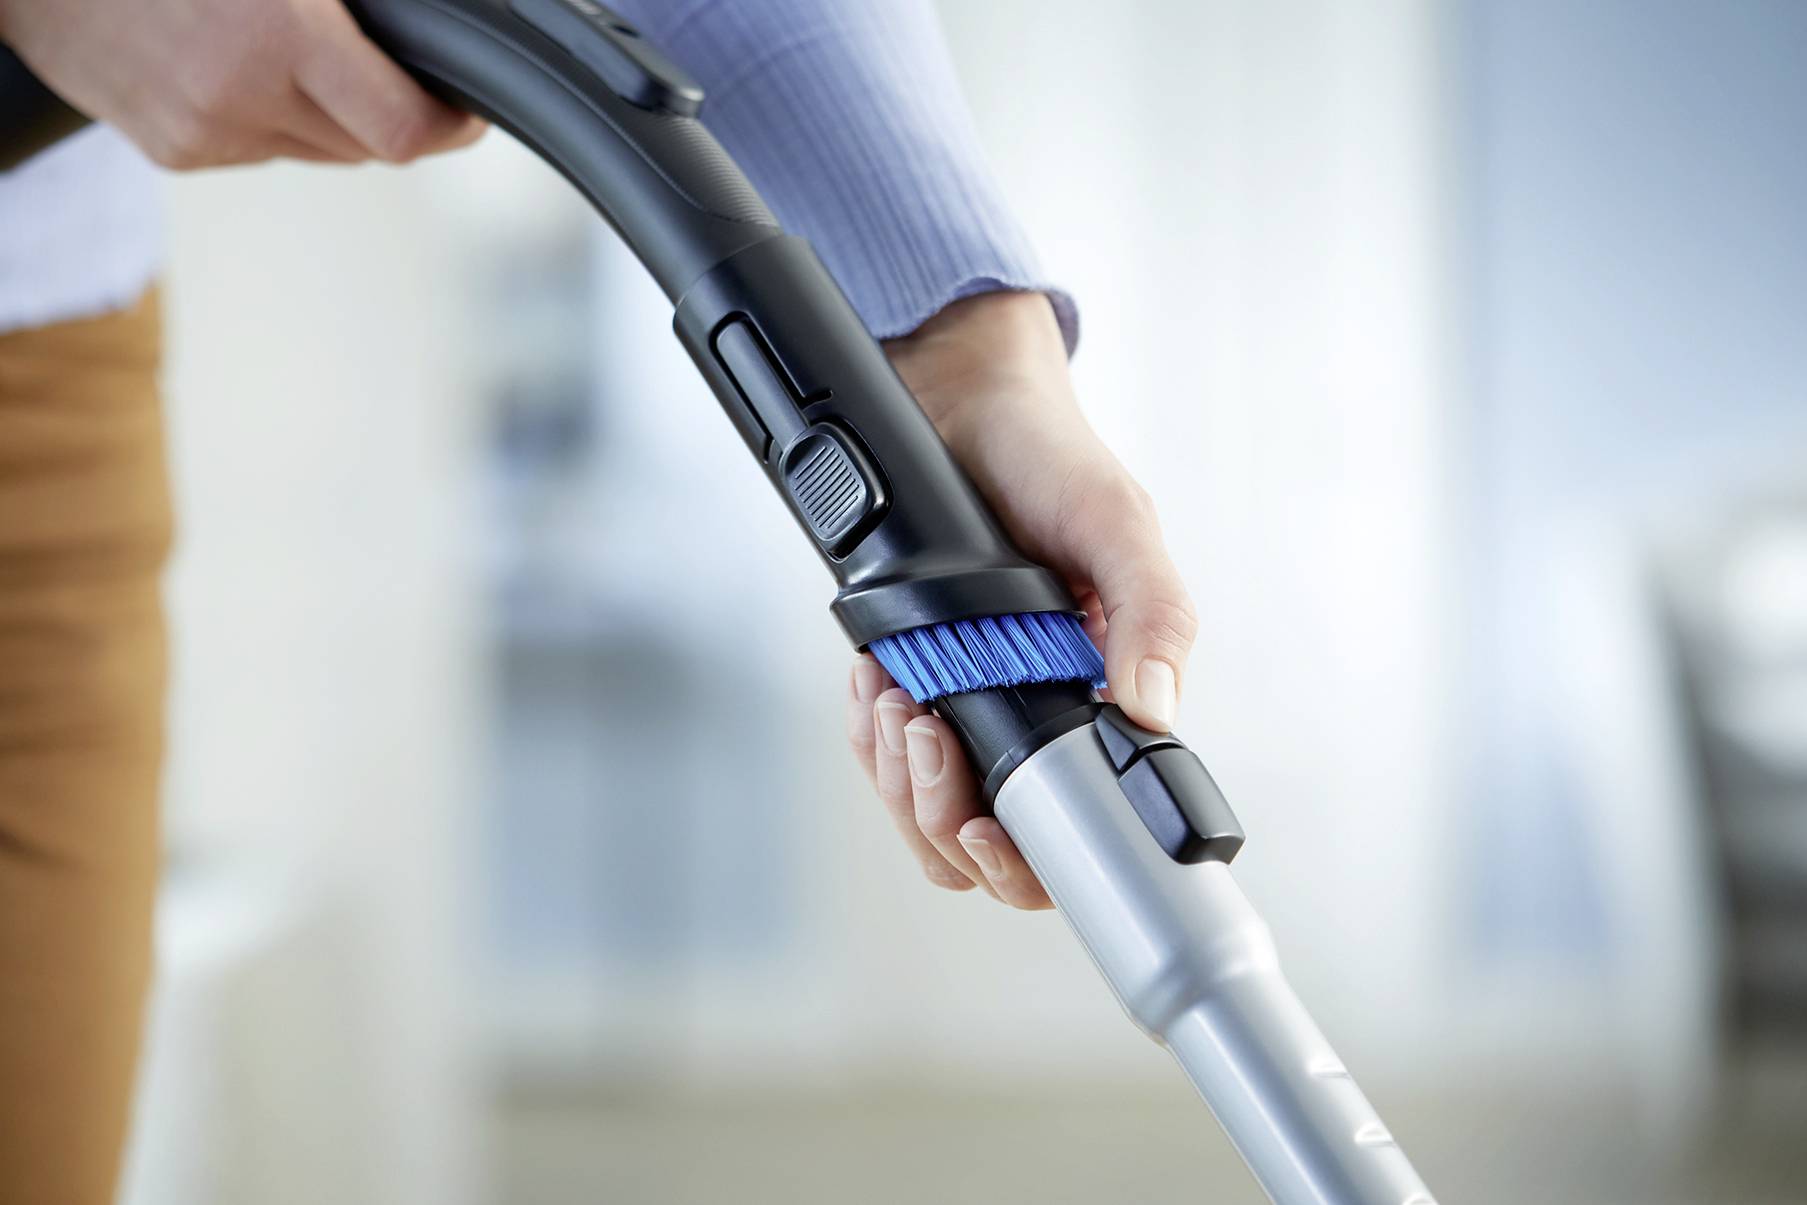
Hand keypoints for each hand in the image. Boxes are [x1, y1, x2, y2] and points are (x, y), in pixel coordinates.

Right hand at [0, 0, 483, 167]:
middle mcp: (243, 96)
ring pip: (319, 150)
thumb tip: (422, 25)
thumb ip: (351, 3)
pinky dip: (273, 118)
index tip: (466, 114)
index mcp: (278, 34)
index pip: (402, 130)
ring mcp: (207, 133)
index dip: (449, 127)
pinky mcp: (178, 152)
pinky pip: (263, 150)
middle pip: (367, 144)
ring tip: (295, 53)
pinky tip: (239, 66)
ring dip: (331, 116)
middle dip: (391, 113)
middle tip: (390, 71)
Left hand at [846, 291, 1196, 909]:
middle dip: (943, 810)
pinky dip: (868, 729)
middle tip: (928, 733)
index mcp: (1102, 701)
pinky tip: (875, 679)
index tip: (987, 821)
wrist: (962, 407)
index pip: (1076, 824)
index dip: (1027, 855)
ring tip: (897, 699)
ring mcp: (971, 707)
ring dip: (899, 771)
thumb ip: (1151, 614)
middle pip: (987, 844)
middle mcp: (1038, 717)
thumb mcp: (1117, 526)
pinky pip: (883, 753)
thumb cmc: (1053, 463)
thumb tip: (1153, 710)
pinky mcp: (917, 682)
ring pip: (927, 812)